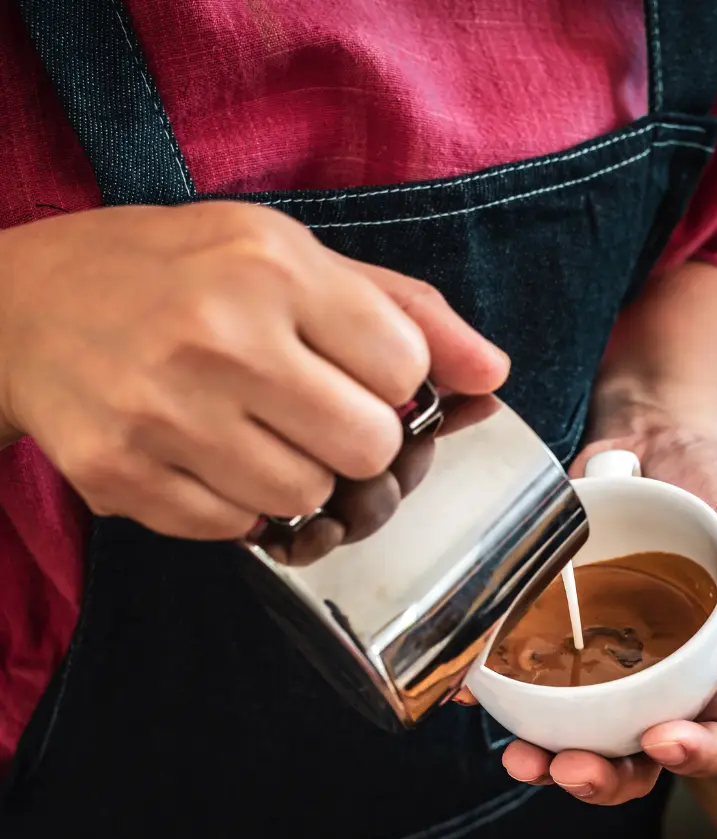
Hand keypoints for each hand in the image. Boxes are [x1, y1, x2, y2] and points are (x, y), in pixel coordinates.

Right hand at [0, 202, 507, 538]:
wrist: (26, 304)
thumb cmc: (177, 272)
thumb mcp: (291, 256)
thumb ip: (406, 312)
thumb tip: (493, 376)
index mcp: (272, 269)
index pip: (405, 368)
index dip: (397, 380)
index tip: (363, 369)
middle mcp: (219, 340)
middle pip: (368, 448)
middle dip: (360, 440)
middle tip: (317, 410)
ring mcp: (164, 416)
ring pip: (307, 499)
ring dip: (300, 475)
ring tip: (255, 428)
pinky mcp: (124, 478)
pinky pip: (239, 529)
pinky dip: (241, 502)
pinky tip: (209, 453)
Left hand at [496, 405, 716, 803]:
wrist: (648, 438)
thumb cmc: (708, 488)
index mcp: (715, 667)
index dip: (697, 755)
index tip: (660, 739)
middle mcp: (658, 676)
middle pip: (639, 755)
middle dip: (605, 777)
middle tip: (568, 766)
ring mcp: (604, 659)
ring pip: (580, 732)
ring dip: (548, 757)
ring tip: (519, 755)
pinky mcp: (556, 630)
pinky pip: (529, 676)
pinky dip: (500, 693)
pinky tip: (473, 694)